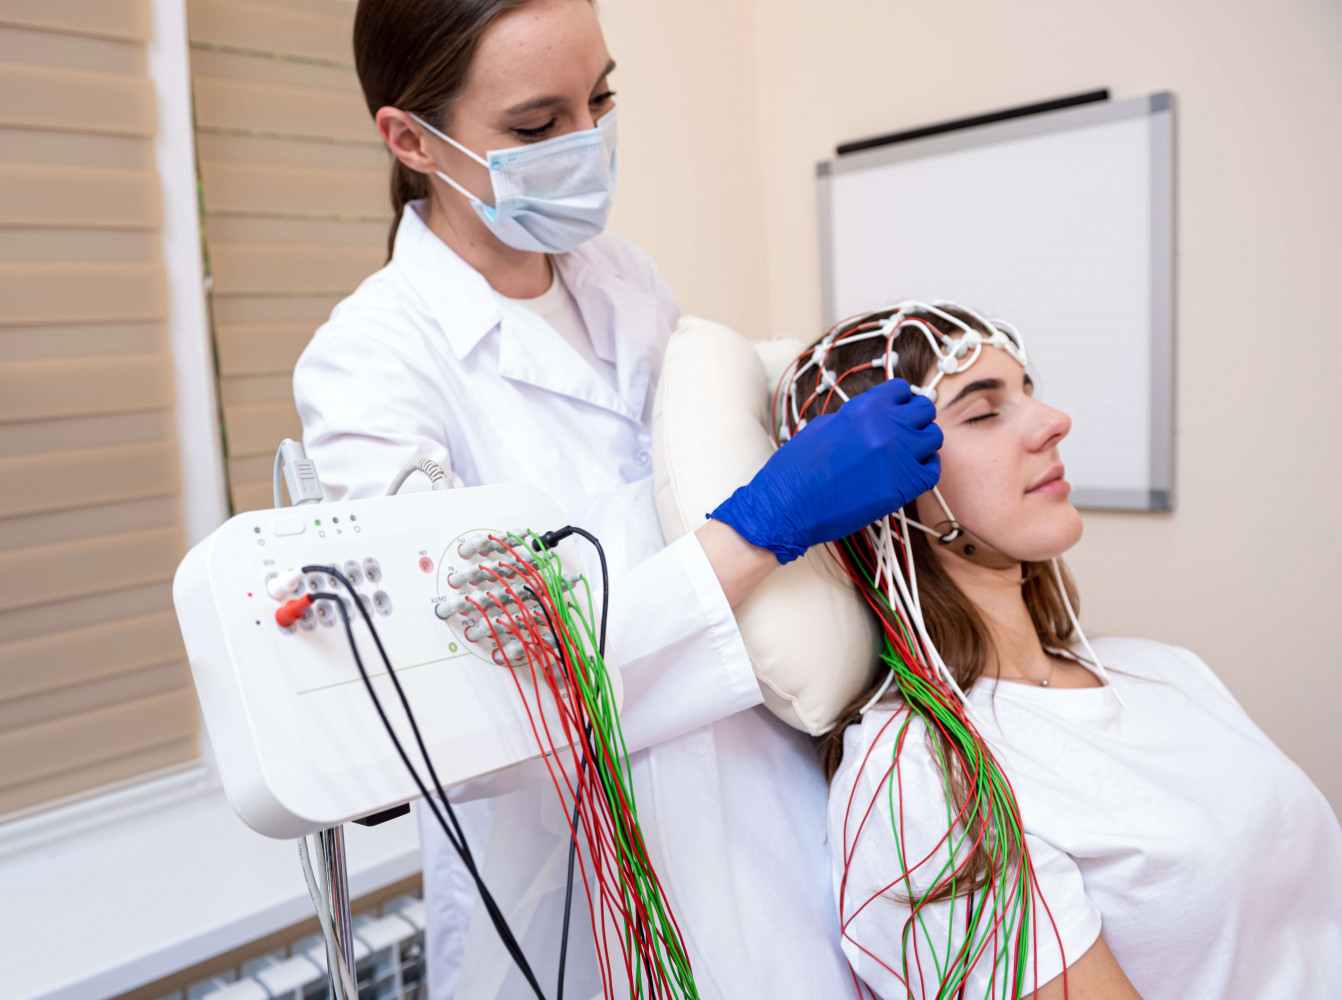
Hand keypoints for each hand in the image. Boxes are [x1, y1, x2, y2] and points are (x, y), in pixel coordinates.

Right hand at [709, 379, 941, 562]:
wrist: (788, 505)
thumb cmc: (798, 468)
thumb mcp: (824, 425)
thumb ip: (856, 417)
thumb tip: (874, 418)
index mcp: (865, 407)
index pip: (902, 389)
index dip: (899, 400)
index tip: (896, 409)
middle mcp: (887, 427)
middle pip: (924, 410)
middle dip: (916, 417)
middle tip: (905, 430)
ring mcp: (899, 457)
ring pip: (934, 438)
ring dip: (923, 442)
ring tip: (908, 453)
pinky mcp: (903, 487)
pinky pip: (932, 470)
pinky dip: (926, 468)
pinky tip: (912, 471)